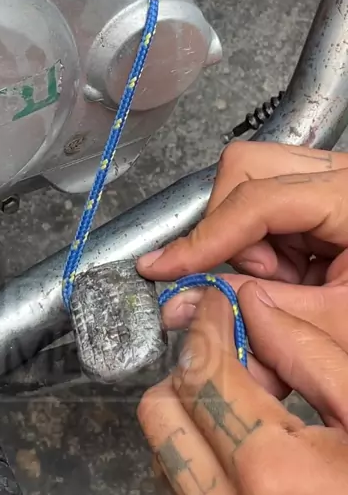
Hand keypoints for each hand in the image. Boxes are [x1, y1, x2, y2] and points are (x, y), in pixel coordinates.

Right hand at [136, 141, 347, 394]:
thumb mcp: (337, 324)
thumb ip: (259, 313)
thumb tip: (181, 304)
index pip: (257, 199)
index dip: (205, 237)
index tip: (164, 267)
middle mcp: (341, 173)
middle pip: (247, 169)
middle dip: (232, 232)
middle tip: (258, 282)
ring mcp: (333, 178)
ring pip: (251, 183)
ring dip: (250, 242)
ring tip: (286, 285)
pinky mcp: (326, 193)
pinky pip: (268, 206)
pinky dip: (268, 247)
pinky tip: (295, 277)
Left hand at [138, 288, 347, 494]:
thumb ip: (309, 356)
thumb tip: (255, 307)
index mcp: (272, 474)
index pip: (202, 371)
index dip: (208, 325)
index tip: (217, 306)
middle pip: (162, 410)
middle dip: (193, 371)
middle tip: (236, 361)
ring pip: (161, 452)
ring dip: (192, 417)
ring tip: (248, 413)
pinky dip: (197, 460)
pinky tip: (243, 453)